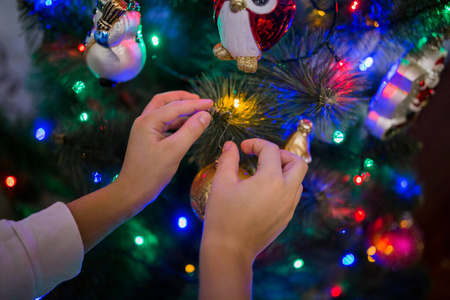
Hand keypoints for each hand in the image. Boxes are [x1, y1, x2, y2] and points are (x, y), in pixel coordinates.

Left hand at [114, 91, 212, 213]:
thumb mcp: (174, 151)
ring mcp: (145, 130)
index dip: (195, 104)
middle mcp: (144, 121)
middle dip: (183, 99)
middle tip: (201, 101)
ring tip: (199, 113)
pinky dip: (177, 122)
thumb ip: (191, 131)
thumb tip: (206, 116)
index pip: (175, 107)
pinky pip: (164, 124)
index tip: (212, 104)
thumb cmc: (151, 173)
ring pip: (164, 112)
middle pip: (165, 101)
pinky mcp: (148, 139)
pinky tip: (189, 127)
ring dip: (181, 110)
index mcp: (148, 122)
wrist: (132, 192)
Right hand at [202, 138, 306, 261]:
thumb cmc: (222, 216)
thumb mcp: (221, 183)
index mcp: (270, 180)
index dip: (256, 143)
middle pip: (298, 163)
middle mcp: (286, 192)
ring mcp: (288, 207)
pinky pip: (292, 196)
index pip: (271, 150)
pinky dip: (283, 186)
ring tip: (262, 173)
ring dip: (284, 171)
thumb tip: (231, 145)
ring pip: (298, 180)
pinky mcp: (286, 218)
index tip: (242, 148)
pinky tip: (263, 191)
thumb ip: (228, 160)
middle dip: (281, 154)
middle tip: (262, 157)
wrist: (230, 251)